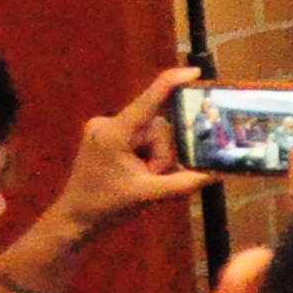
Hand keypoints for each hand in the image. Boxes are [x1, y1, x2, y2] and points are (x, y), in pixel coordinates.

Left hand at [51, 68, 209, 238]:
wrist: (74, 220)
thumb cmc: (108, 207)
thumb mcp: (151, 195)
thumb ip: (187, 182)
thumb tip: (218, 172)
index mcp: (114, 133)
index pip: (149, 100)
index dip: (173, 83)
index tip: (195, 72)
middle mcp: (107, 123)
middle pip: (157, 127)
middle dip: (163, 152)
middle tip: (153, 176)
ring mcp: (103, 128)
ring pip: (151, 133)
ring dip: (156, 156)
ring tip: (144, 178)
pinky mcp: (105, 135)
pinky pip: (140, 136)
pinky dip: (147, 153)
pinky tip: (138, 171)